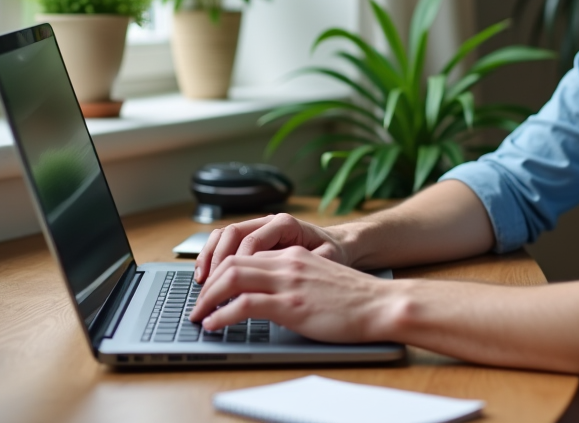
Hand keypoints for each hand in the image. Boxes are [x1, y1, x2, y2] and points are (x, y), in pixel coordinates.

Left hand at [188, 247, 396, 342]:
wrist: (380, 303)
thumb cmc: (355, 298)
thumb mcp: (319, 278)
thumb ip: (294, 278)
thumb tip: (268, 294)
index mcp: (293, 254)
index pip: (244, 254)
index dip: (220, 271)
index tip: (210, 289)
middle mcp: (287, 262)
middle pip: (231, 261)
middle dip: (207, 283)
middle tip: (198, 303)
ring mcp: (288, 281)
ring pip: (231, 277)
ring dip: (208, 298)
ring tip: (199, 315)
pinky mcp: (291, 304)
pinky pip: (244, 303)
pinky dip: (222, 314)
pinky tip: (215, 324)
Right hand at [194, 214, 350, 282]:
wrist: (340, 245)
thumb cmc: (334, 254)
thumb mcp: (327, 260)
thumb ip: (308, 265)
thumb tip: (290, 279)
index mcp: (286, 224)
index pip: (252, 239)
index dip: (237, 263)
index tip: (228, 287)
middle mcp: (269, 222)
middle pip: (232, 234)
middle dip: (216, 262)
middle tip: (208, 290)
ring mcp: (259, 228)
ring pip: (224, 235)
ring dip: (209, 258)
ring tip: (202, 283)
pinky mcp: (253, 239)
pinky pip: (225, 243)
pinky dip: (212, 257)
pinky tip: (206, 276)